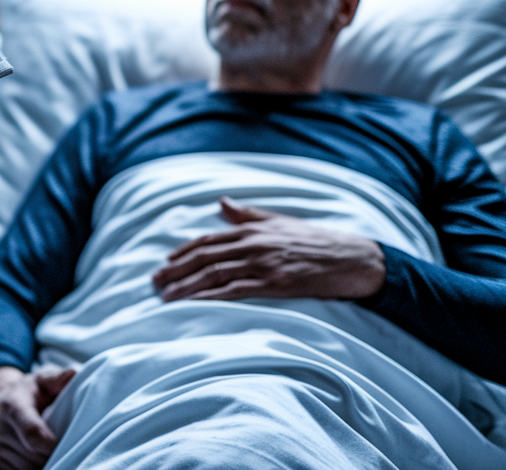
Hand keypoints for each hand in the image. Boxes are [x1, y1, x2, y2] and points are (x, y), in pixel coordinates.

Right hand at [0, 365, 75, 469]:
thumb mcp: (42, 380)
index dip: (50, 445)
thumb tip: (72, 373)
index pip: (31, 433)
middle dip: (53, 454)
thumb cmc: (29, 392)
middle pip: (34, 456)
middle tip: (63, 444)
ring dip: (44, 464)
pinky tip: (38, 458)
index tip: (63, 444)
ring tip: (49, 450)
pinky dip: (32, 469)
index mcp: (13, 406)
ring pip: (28, 469)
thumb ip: (57, 379)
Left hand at [153, 197, 384, 301]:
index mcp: (251, 229)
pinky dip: (212, 296)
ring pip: (215, 274)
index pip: (207, 241)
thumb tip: (221, 203)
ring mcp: (263, 264)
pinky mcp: (274, 284)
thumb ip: (246, 214)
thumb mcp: (278, 221)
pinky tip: (196, 302)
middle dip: (175, 270)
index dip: (182, 253)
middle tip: (154, 283)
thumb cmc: (314, 241)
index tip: (165, 264)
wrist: (350, 258)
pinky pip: (236, 290)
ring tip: (166, 296)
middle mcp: (252, 244)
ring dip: (187, 286)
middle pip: (204, 258)